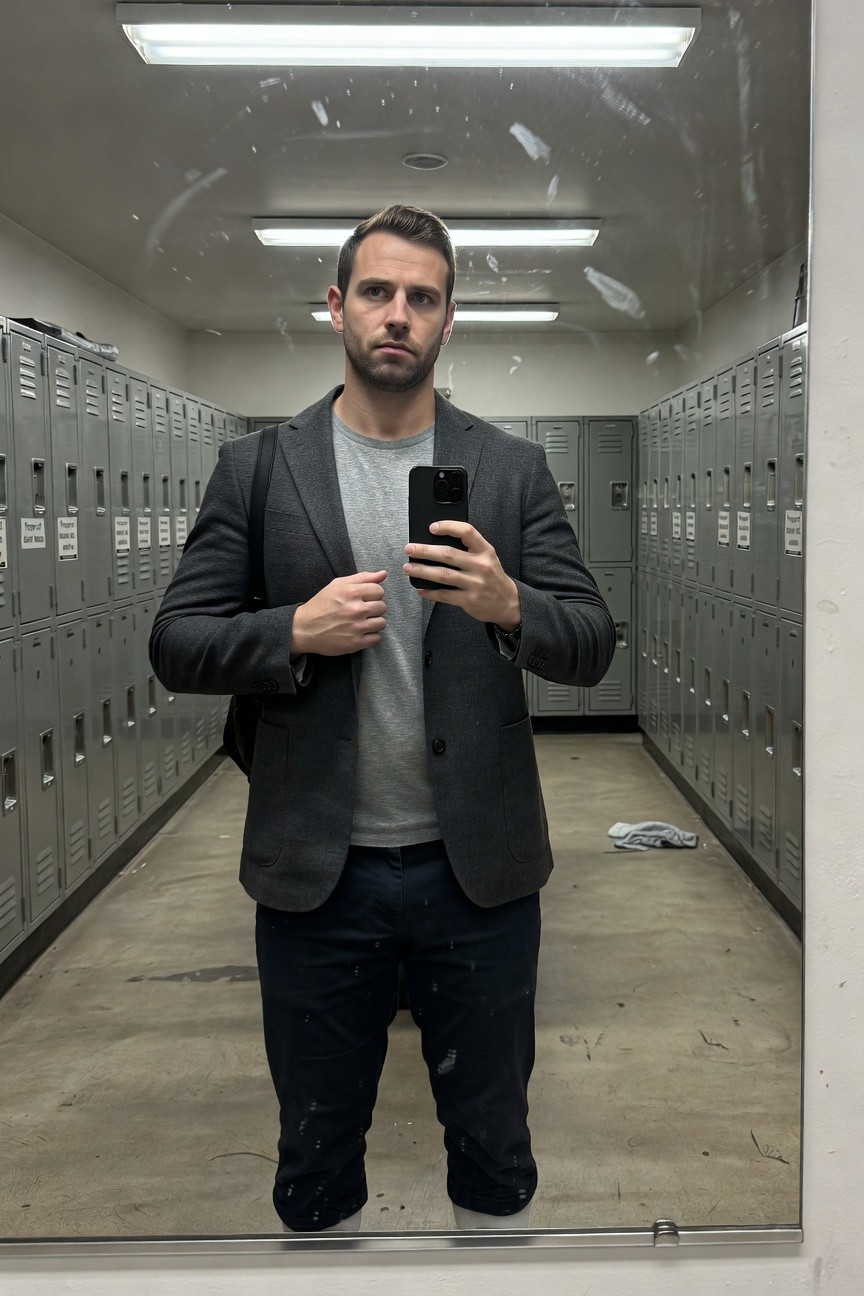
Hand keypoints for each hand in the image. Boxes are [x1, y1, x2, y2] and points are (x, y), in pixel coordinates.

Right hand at [291, 571, 386, 655]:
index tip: (364, 598)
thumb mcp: (338, 585)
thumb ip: (362, 578)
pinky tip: (360, 632)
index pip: (379, 591)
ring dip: (374, 622)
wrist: (304, 628)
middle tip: (361, 610)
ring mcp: (356, 628)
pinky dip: (370, 636)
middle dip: (374, 608)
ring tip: (362, 622)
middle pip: (382, 607)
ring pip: (382, 623)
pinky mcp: (355, 643)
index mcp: (351, 592)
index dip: (373, 594)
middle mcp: (355, 609)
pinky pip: (376, 638)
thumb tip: (384, 574)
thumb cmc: (321, 605)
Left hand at [403, 522, 520, 627]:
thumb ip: (469, 549)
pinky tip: (420, 589)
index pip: (466, 532)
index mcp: (485, 551)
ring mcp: (475, 584)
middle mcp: (481, 566)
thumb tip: (438, 542)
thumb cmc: (492, 577)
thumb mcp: (487, 558)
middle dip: (424, 551)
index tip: (432, 527)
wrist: (509, 603)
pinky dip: (430, 592)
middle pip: (448, 554)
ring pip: (442, 575)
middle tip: (409, 549)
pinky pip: (444, 595)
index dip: (448, 527)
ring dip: (422, 571)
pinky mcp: (469, 600)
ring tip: (408, 568)